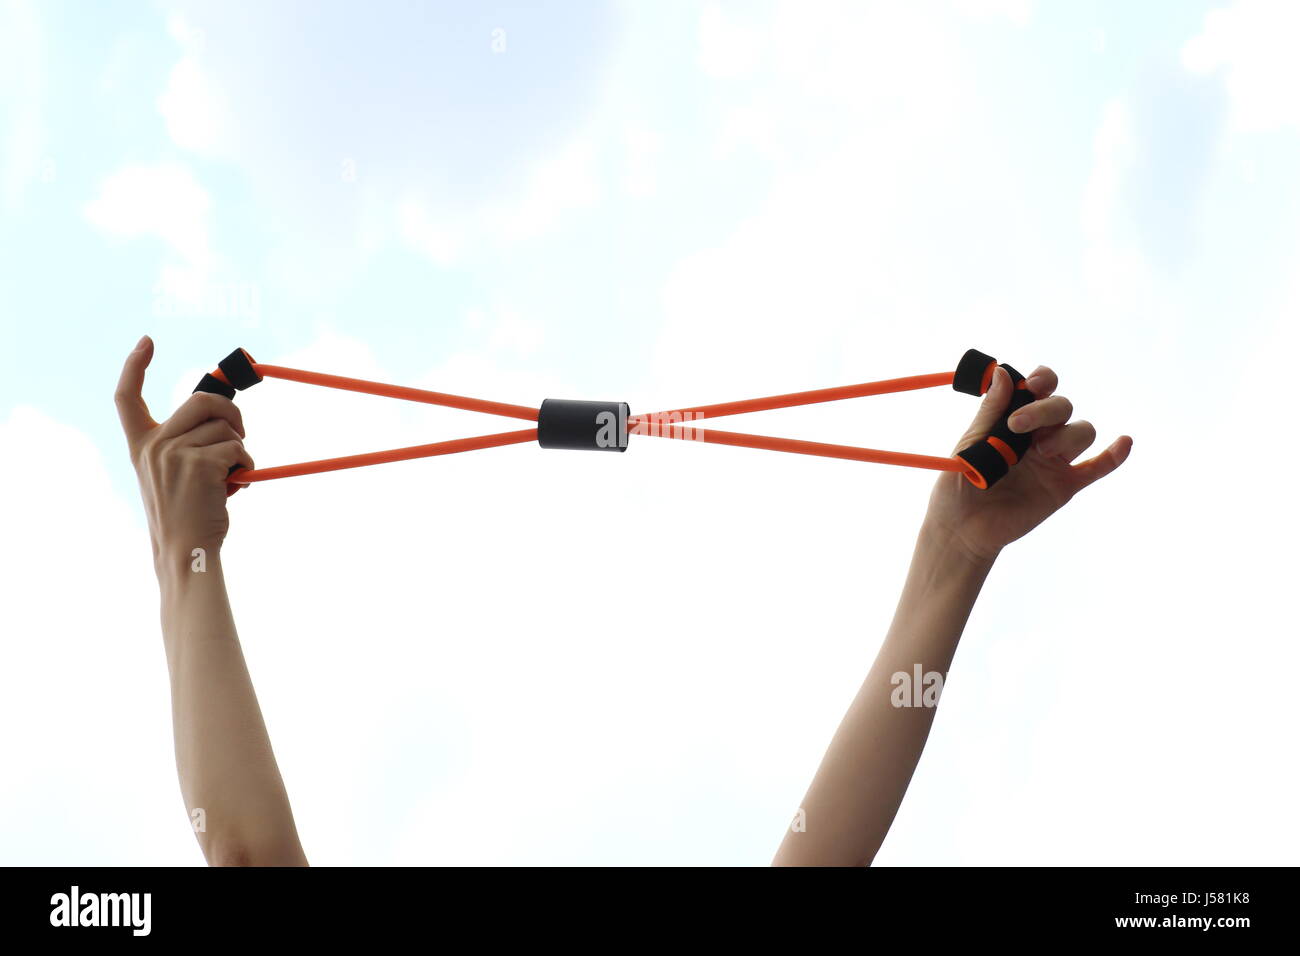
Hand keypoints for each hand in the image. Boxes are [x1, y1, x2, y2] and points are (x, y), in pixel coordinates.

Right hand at [115, 336, 253, 566]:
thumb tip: (226, 415)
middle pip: (201, 400)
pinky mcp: (200, 464)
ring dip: (240, 450)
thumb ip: (188, 443)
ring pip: (227, 429)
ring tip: (229, 478)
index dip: (135, 366)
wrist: (184, 551)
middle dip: (231, 411)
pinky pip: (239, 449)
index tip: (147, 342)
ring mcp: (174, 453)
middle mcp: (153, 445)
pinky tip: (235, 487)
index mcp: (141, 445)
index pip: (127, 398)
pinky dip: (247, 466)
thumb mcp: (173, 474)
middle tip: (241, 432)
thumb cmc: (186, 514)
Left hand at [925, 364, 1131, 561]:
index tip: (1030, 386)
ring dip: (1065, 435)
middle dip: (1045, 410)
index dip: (1043, 380)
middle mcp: (1039, 435)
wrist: (961, 527)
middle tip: (1016, 426)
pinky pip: (1097, 467)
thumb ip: (991, 410)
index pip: (1040, 389)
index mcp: (1015, 419)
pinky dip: (1114, 455)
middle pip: (1063, 407)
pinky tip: (1123, 442)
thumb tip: (1004, 371)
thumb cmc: (960, 482)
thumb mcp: (971, 442)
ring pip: (1082, 431)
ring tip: (1039, 453)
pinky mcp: (1064, 485)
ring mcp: (1054, 460)